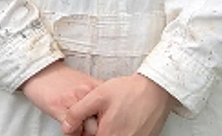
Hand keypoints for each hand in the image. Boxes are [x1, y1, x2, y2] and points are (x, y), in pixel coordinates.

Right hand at [20, 60, 102, 129]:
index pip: (110, 114)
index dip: (104, 123)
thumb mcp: (86, 84)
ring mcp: (73, 100)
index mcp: (97, 88)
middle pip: (101, 123)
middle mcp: (87, 93)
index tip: (99, 124)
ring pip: (89, 129)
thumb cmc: (63, 79)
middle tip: (87, 127)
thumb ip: (98, 97)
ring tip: (78, 127)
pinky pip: (73, 130)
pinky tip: (68, 126)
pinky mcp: (59, 108)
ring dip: (84, 132)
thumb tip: (109, 115)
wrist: (40, 70)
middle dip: (95, 129)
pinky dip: (72, 133)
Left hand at [61, 74, 176, 135]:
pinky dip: (121, 131)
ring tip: (113, 116)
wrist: (155, 89)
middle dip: (96, 130)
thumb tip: (66, 127)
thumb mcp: (97, 96)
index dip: (83, 133)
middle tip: (101, 116)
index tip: (83, 126)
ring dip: (109, 130)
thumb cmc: (129, 91)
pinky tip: (122, 119)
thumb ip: (77, 112)